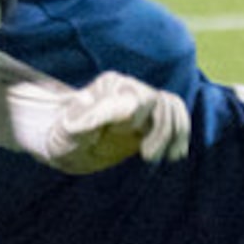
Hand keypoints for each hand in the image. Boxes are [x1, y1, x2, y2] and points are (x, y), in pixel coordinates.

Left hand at [38, 71, 190, 173]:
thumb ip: (93, 118)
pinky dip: (180, 133)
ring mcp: (138, 104)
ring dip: (173, 134)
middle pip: (160, 102)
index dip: (140, 119)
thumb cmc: (63, 139)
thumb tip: (126, 109)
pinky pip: (174, 116)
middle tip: (147, 157)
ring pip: (171, 107)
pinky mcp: (147, 119)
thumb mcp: (70, 132)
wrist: (64, 148)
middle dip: (160, 131)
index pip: (140, 97)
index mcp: (110, 85)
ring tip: (159, 158)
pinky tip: (175, 154)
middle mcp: (127, 90)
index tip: (126, 135)